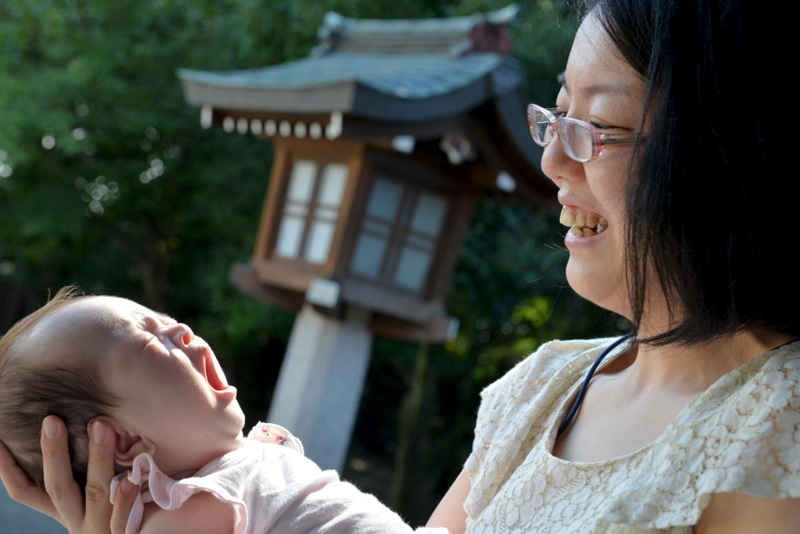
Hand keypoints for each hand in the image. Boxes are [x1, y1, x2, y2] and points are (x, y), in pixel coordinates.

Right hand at [0, 416, 136, 532]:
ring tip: (101, 427)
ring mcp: (101, 529)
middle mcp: (78, 521)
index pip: (27, 492)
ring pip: (94, 493)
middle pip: (58, 486)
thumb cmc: (124, 510)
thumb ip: (89, 469)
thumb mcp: (99, 494)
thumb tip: (86, 422)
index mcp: (66, 510)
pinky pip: (123, 518)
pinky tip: (130, 480)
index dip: (9, 470)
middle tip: (51, 420)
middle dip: (53, 452)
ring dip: (98, 458)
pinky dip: (124, 499)